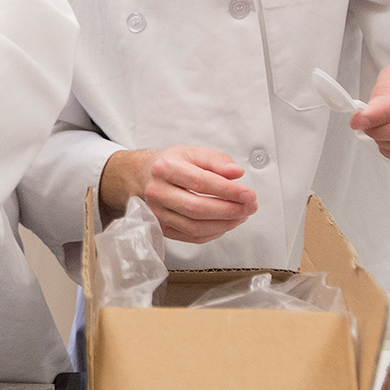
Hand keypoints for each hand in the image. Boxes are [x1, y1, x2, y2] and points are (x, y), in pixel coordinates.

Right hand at [102, 145, 255, 243]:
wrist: (140, 176)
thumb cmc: (169, 164)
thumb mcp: (192, 152)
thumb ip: (216, 161)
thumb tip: (236, 173)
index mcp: (165, 168)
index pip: (201, 182)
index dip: (228, 191)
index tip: (248, 194)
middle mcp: (158, 192)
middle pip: (197, 208)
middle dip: (229, 211)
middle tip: (249, 207)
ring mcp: (157, 213)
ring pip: (194, 227)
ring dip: (224, 224)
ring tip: (241, 215)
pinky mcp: (160, 227)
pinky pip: (190, 237)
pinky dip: (212, 233)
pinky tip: (225, 224)